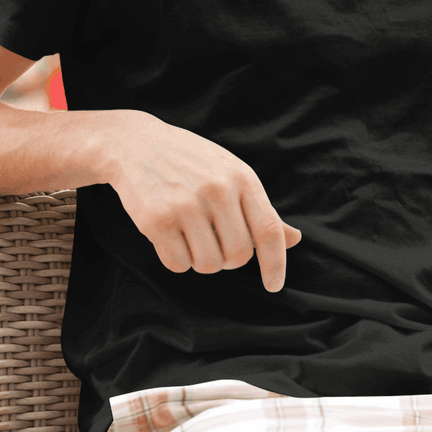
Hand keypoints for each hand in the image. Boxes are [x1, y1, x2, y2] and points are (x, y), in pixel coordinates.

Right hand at [102, 110, 300, 290]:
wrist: (136, 144)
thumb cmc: (193, 163)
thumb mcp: (233, 175)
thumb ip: (262, 210)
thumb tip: (295, 239)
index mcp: (243, 178)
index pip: (268, 231)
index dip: (275, 264)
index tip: (274, 286)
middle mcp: (218, 190)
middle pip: (238, 255)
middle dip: (229, 260)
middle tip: (215, 243)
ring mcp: (186, 205)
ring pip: (208, 265)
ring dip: (202, 260)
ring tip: (192, 236)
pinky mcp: (156, 220)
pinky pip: (178, 265)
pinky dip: (177, 260)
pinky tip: (171, 237)